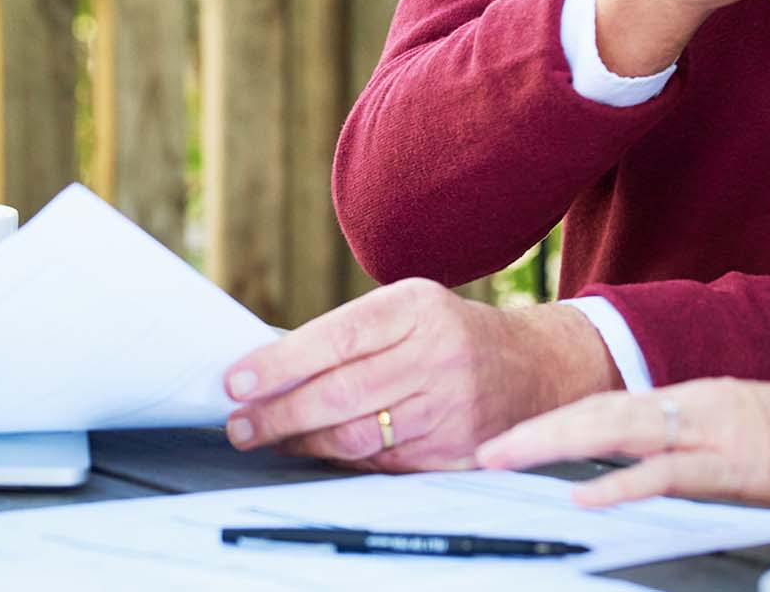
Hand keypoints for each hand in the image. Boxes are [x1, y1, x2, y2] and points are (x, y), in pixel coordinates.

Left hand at [221, 280, 619, 469]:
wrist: (532, 368)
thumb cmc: (449, 334)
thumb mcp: (410, 308)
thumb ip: (349, 333)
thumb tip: (270, 367)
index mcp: (419, 308)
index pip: (339, 337)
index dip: (282, 362)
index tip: (237, 381)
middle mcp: (437, 356)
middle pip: (340, 394)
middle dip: (278, 413)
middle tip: (240, 424)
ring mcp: (447, 406)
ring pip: (355, 436)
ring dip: (301, 441)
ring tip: (267, 437)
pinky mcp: (451, 450)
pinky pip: (379, 461)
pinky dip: (340, 458)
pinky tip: (317, 449)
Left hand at [476, 376, 769, 510]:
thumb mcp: (727, 433)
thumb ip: (679, 445)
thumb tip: (627, 466)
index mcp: (685, 400)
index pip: (605, 405)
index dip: (553, 421)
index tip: (507, 440)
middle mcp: (689, 406)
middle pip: (599, 411)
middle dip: (539, 431)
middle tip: (486, 450)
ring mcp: (708, 433)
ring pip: (619, 431)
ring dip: (558, 444)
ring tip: (510, 459)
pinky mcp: (731, 467)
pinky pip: (668, 474)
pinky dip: (623, 485)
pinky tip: (586, 497)